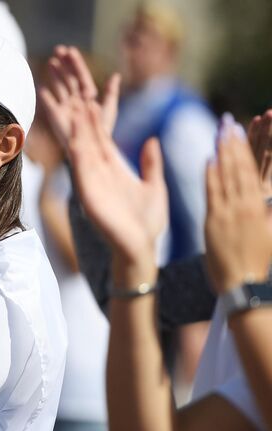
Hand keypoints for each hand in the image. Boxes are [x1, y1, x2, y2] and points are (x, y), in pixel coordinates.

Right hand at [40, 45, 120, 148]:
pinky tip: (41, 86)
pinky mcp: (56, 116)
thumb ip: (111, 93)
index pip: (81, 75)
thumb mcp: (109, 110)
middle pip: (69, 77)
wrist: (91, 149)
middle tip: (57, 49)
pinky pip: (49, 102)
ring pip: (60, 86)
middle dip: (64, 64)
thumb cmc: (102, 131)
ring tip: (50, 62)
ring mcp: (65, 106)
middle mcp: (76, 99)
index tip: (70, 50)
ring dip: (55, 74)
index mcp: (88, 95)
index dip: (76, 63)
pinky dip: (45, 95)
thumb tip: (115, 75)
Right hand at [66, 97, 167, 279]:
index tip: (92, 100)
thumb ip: (151, 164)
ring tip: (77, 110)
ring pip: (83, 152)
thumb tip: (152, 140)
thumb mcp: (154, 186)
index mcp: (113, 170)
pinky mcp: (89, 196)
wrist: (140, 249)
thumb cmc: (146, 223)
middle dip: (84, 121)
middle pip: (89, 141)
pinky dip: (79, 154)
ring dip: (79, 132)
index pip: (102, 140)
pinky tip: (76, 138)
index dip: (96, 121)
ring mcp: (92, 184)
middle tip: (78, 97)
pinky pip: (82, 171)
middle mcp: (99, 174)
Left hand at [205, 115, 271, 292]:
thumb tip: (265, 196)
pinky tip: (209, 159)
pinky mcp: (215, 223)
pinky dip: (211, 176)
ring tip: (220, 132)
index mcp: (259, 207)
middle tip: (228, 122)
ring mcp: (230, 213)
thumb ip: (267, 210)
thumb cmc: (259, 262)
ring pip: (226, 177)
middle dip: (234, 143)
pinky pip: (213, 195)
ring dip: (222, 152)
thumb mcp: (270, 232)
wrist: (245, 286)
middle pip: (239, 168)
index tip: (241, 129)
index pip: (252, 170)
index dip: (245, 148)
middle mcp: (246, 206)